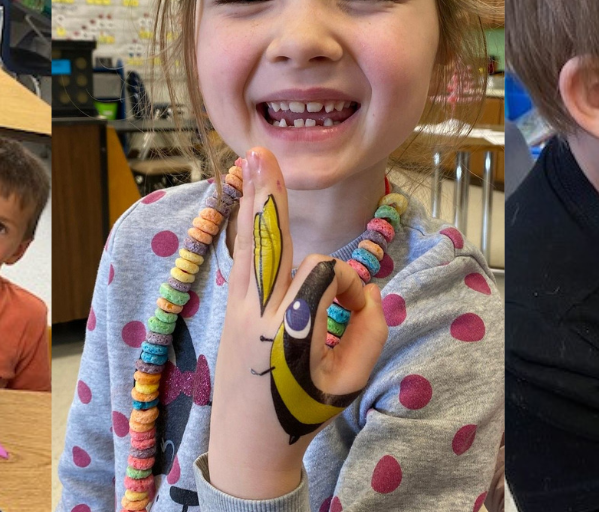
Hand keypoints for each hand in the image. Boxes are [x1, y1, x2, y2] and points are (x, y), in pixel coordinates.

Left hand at [206, 148, 386, 499]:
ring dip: (254, 200)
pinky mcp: (228, 310)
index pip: (324, 276)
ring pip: (247, 244)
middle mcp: (256, 314)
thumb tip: (366, 291)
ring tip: (253, 158)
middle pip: (266, 243)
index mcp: (288, 332)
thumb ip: (370, 331)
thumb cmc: (303, 413)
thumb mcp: (350, 380)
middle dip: (270, 198)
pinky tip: (245, 198)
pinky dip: (247, 227)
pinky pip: (240, 258)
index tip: (352, 312)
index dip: (347, 283)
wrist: (250, 446)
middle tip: (262, 154)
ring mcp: (236, 310)